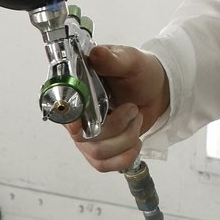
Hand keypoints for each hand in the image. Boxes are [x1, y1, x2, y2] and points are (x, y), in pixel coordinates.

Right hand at [65, 44, 169, 173]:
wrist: (157, 89)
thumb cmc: (140, 72)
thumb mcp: (130, 60)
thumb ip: (113, 58)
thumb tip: (96, 53)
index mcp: (78, 90)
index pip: (62, 111)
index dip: (70, 121)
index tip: (80, 126)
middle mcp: (78, 115)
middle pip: (83, 139)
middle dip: (116, 127)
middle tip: (132, 108)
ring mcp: (88, 135)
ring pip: (98, 154)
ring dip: (126, 138)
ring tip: (136, 118)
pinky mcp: (101, 149)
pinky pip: (105, 166)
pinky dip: (125, 156)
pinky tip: (135, 141)